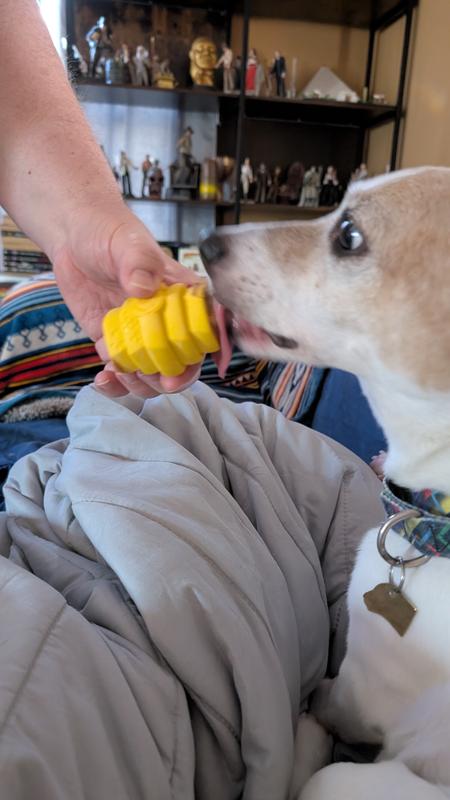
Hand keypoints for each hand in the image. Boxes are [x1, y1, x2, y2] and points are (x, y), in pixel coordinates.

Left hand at [50, 200, 201, 397]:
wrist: (73, 238)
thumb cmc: (109, 232)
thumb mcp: (126, 242)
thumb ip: (138, 261)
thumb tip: (143, 288)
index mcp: (182, 297)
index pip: (206, 329)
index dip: (205, 352)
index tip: (189, 363)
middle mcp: (167, 320)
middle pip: (184, 361)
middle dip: (171, 377)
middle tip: (153, 376)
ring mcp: (141, 334)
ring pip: (154, 374)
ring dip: (142, 385)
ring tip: (121, 374)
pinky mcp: (115, 342)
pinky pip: (122, 372)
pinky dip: (115, 384)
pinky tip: (103, 379)